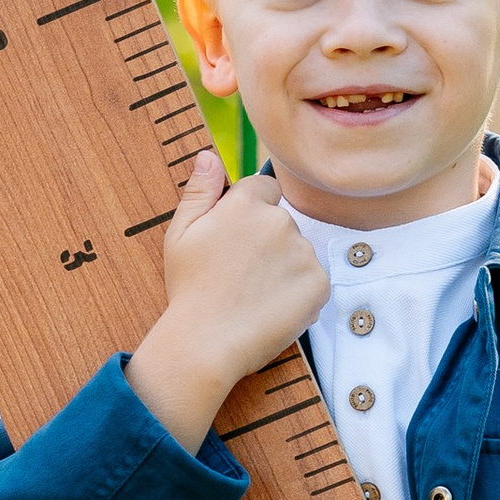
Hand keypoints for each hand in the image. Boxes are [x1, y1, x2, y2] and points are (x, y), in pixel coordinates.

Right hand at [125, 152, 324, 453]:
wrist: (205, 344)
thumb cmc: (188, 290)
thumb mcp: (179, 234)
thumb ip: (199, 191)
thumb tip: (209, 155)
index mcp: (245, 204)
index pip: (264, 188)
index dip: (250, 214)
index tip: (236, 242)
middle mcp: (279, 221)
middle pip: (282, 221)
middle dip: (268, 242)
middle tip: (240, 276)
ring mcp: (303, 252)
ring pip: (299, 251)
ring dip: (284, 267)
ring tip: (254, 295)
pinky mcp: (319, 284)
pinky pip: (314, 279)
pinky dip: (299, 293)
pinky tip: (271, 308)